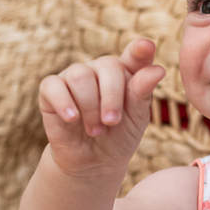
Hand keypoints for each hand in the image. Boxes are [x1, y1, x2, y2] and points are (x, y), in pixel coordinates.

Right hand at [38, 38, 164, 177]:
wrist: (92, 162)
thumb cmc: (119, 137)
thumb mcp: (136, 119)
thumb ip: (143, 93)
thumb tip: (158, 70)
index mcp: (126, 73)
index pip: (135, 56)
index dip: (140, 50)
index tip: (145, 47)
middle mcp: (100, 69)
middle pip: (108, 65)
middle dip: (112, 97)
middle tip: (112, 123)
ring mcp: (74, 76)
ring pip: (80, 76)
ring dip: (90, 108)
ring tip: (95, 130)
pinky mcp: (51, 89)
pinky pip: (53, 85)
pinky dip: (64, 103)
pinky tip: (72, 119)